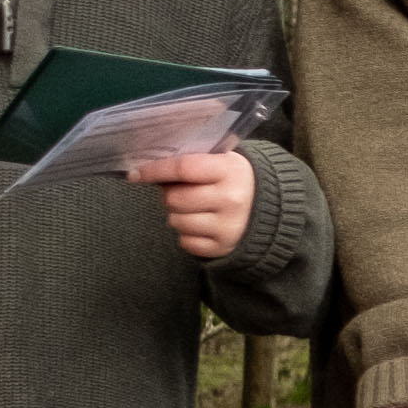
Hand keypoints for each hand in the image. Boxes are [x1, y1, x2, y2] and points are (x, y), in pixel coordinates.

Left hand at [130, 148, 257, 260]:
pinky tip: (203, 224)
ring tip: (195, 208)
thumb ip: (193, 160)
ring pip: (176, 221)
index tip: (135, 174)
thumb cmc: (234, 182)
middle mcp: (231, 199)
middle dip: (170, 195)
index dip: (155, 170)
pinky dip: (187, 234)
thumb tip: (149, 166)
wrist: (272, 212)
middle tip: (181, 192)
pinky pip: (185, 241)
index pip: (183, 168)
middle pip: (174, 199)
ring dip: (178, 215)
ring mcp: (228, 226)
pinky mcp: (222, 247)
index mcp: (230, 170)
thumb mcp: (223, 162)